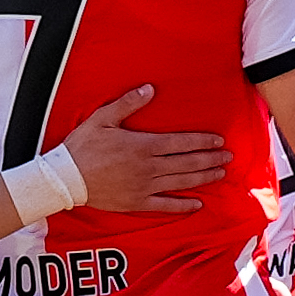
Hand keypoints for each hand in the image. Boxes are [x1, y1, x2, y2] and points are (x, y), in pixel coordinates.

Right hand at [58, 84, 225, 216]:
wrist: (66, 179)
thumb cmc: (82, 147)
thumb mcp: (102, 119)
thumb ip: (127, 104)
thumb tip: (150, 89)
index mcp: (143, 145)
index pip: (181, 142)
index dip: (202, 141)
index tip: (219, 140)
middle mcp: (149, 167)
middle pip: (187, 163)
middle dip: (210, 159)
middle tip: (229, 157)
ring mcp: (144, 187)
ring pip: (181, 182)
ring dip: (203, 178)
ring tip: (221, 174)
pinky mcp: (137, 203)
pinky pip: (165, 206)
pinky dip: (183, 206)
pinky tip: (198, 204)